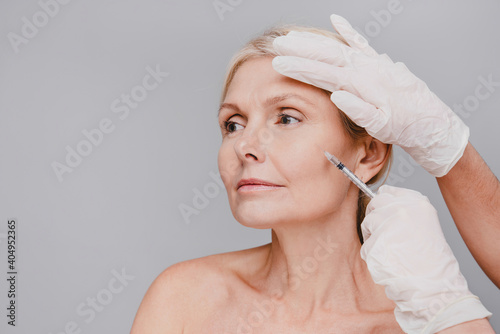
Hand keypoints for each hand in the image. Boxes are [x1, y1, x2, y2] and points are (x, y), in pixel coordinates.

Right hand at [271, 14, 468, 176]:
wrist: (429, 121)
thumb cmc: (405, 126)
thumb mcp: (382, 126)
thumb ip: (359, 110)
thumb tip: (337, 96)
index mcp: (362, 85)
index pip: (324, 74)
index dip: (300, 68)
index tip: (280, 64)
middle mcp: (366, 69)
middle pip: (327, 54)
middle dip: (300, 49)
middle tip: (278, 44)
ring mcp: (372, 63)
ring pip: (338, 47)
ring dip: (315, 41)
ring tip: (293, 36)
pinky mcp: (379, 62)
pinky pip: (361, 43)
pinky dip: (348, 31)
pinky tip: (336, 21)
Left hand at [360, 185, 490, 332]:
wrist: (435, 285)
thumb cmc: (431, 260)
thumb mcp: (425, 224)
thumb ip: (405, 210)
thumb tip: (381, 201)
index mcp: (417, 202)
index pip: (387, 191)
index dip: (383, 204)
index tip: (385, 213)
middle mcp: (402, 209)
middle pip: (374, 204)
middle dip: (376, 218)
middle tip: (388, 236)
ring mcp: (387, 225)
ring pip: (367, 223)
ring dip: (374, 238)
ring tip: (393, 250)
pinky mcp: (375, 242)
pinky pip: (366, 246)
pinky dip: (373, 255)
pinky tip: (390, 261)